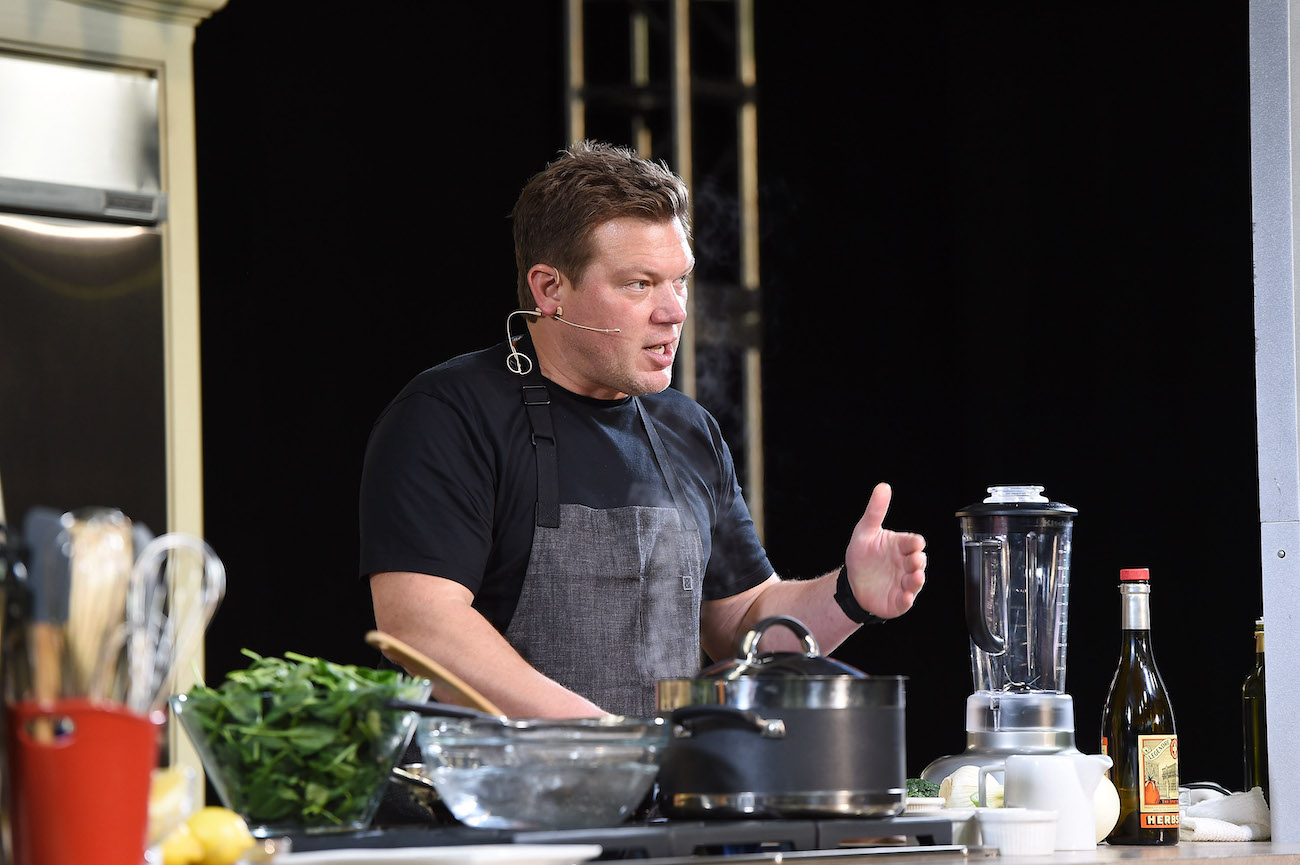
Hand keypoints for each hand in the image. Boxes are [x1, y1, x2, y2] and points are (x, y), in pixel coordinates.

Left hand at [844, 482, 926, 618]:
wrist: (852, 582)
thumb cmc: (862, 555)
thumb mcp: (865, 531)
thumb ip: (875, 510)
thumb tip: (883, 486)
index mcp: (901, 546)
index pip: (913, 542)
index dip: (915, 543)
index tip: (915, 543)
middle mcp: (906, 564)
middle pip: (918, 561)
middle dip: (918, 561)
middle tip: (914, 560)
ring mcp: (904, 583)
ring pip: (916, 581)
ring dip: (917, 580)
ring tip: (915, 577)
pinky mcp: (898, 600)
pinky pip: (906, 601)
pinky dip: (907, 599)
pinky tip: (905, 597)